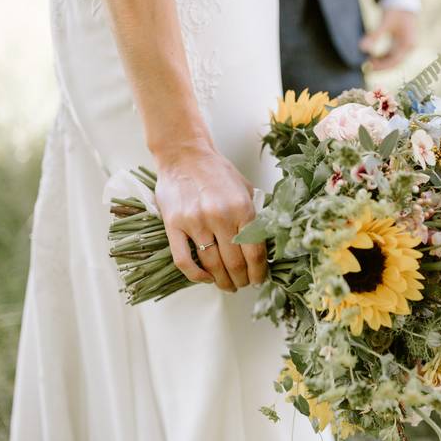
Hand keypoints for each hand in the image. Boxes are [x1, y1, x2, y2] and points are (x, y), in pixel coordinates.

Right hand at [154, 137, 266, 291]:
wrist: (185, 155)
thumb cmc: (217, 172)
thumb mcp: (246, 189)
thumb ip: (256, 215)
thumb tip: (266, 242)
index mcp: (242, 209)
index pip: (255, 253)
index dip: (258, 272)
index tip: (258, 279)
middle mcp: (220, 218)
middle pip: (234, 263)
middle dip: (242, 280)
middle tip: (243, 284)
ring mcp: (195, 222)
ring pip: (212, 265)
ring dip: (222, 281)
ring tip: (227, 285)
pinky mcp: (174, 225)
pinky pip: (184, 260)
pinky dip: (196, 275)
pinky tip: (205, 278)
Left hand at [359, 8, 417, 70]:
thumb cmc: (396, 8)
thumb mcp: (385, 21)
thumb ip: (374, 35)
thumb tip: (361, 48)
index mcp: (408, 44)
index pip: (395, 61)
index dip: (381, 66)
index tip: (368, 66)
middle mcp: (409, 47)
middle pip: (394, 63)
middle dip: (381, 66)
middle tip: (366, 67)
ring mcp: (406, 46)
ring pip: (393, 60)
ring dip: (381, 62)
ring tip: (367, 62)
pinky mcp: (401, 43)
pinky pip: (392, 54)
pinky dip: (383, 57)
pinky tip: (372, 57)